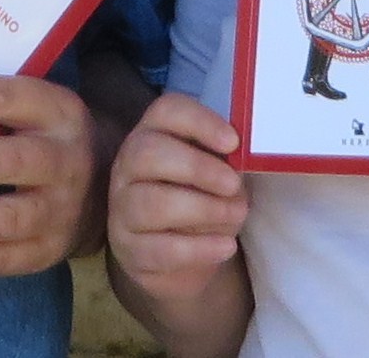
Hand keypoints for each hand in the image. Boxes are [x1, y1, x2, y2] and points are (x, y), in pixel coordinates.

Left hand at [0, 72, 95, 274]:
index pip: (6, 98)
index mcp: (58, 111)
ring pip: (6, 218)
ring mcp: (62, 210)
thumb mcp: (32, 109)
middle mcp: (66, 160)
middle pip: (9, 161)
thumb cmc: (43, 137)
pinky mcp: (49, 250)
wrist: (102, 187)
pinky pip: (1, 258)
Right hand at [108, 94, 248, 301]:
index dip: (200, 122)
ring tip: (236, 215)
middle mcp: (128, 165)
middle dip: (197, 167)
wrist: (180, 256)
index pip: (166, 111)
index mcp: (153, 133)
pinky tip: (225, 246)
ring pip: (151, 202)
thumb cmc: (202, 198)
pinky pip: (159, 249)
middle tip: (233, 184)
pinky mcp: (128, 249)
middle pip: (148, 153)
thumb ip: (226, 160)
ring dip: (202, 209)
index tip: (233, 142)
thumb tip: (247, 157)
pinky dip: (199, 248)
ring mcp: (122, 208)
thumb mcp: (216, 173)